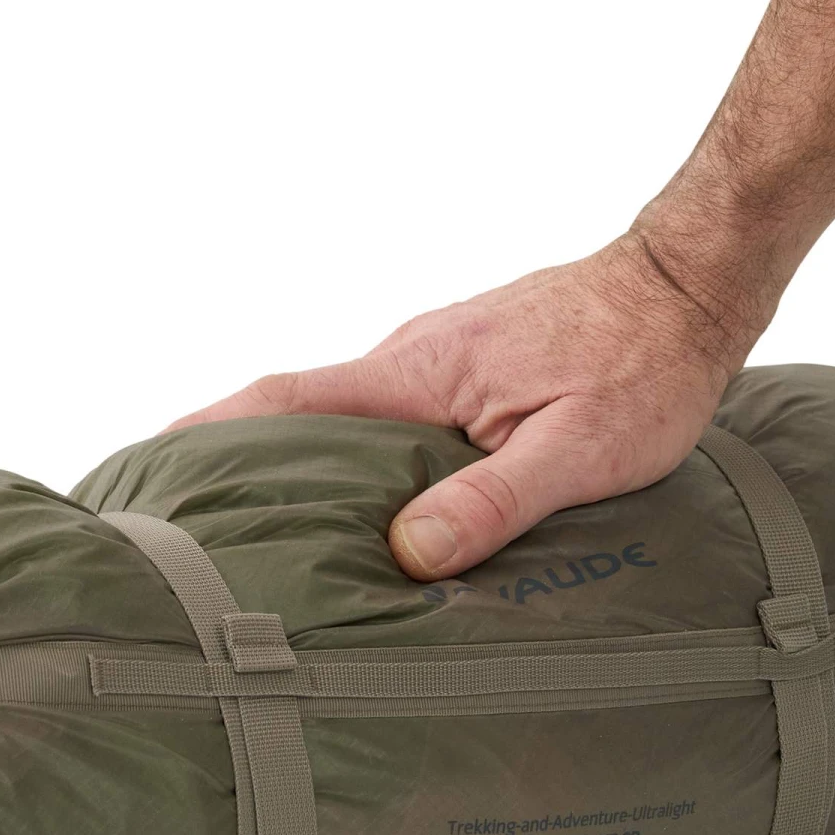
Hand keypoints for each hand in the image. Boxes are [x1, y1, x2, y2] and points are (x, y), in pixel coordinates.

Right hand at [168, 230, 767, 579]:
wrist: (689, 279)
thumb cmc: (644, 360)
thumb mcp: (580, 446)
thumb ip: (494, 497)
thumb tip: (407, 554)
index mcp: (416, 372)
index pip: (282, 400)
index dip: (205, 431)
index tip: (146, 465)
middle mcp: (408, 359)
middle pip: (295, 411)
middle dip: (235, 459)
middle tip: (189, 526)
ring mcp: (434, 360)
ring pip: (344, 417)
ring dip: (301, 464)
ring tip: (270, 536)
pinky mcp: (464, 368)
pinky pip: (387, 414)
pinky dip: (358, 456)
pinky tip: (371, 508)